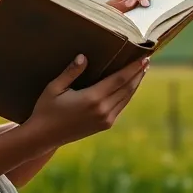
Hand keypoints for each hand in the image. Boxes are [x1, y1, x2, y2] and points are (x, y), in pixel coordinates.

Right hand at [26, 54, 148, 146]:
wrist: (44, 136)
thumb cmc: (46, 109)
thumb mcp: (54, 88)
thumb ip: (71, 72)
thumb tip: (84, 56)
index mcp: (92, 99)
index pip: (119, 79)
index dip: (133, 68)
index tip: (143, 58)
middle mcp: (103, 110)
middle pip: (127, 88)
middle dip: (138, 73)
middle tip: (147, 60)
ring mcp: (106, 120)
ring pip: (126, 98)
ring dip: (135, 84)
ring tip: (142, 71)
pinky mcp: (105, 125)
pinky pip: (121, 107)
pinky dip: (128, 95)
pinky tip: (130, 87)